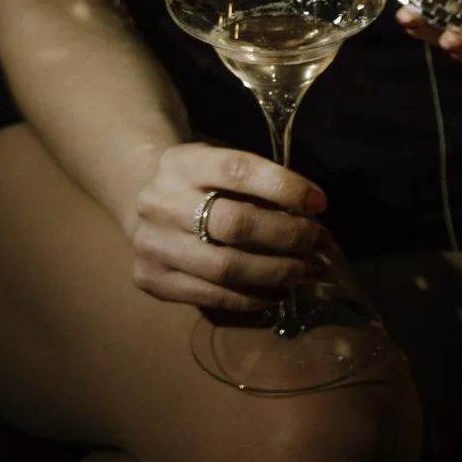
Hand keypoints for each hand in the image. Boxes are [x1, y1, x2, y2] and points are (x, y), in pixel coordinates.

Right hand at [130, 142, 331, 312]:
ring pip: (225, 267)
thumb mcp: (220, 166)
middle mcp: (161, 203)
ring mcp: (152, 244)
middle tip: (322, 242)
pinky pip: (210, 296)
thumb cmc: (199, 183)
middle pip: (235, 224)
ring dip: (278, 273)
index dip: (284, 187)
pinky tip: (279, 293)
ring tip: (310, 271)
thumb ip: (257, 184)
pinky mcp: (151, 279)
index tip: (320, 203)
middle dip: (288, 236)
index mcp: (183, 164)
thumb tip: (311, 212)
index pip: (239, 170)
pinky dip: (252, 297)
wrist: (140, 202)